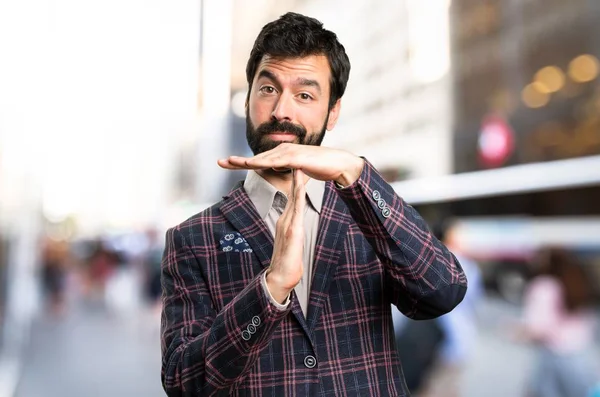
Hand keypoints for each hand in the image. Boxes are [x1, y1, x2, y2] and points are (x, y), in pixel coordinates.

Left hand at [218, 143, 364, 185]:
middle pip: (256, 158)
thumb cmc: (320, 166)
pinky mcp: (296, 157)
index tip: (226, 164)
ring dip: (246, 161)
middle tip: (220, 162)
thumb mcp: (298, 169)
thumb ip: (286, 169)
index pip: (259, 160)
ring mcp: (289, 152)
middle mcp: (283, 150)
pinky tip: (252, 164)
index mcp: (282, 154)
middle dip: (238, 160)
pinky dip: (263, 163)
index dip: (242, 162)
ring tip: (230, 162)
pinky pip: (276, 161)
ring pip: (263, 159)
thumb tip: (278, 170)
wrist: (338, 164)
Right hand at [265, 169, 305, 302]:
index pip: (292, 197)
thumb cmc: (288, 263)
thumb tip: (297, 224)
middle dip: (295, 174)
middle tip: (300, 156)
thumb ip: (293, 231)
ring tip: (301, 163)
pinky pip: (296, 208)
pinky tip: (302, 184)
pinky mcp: (292, 230)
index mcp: (285, 221)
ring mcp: (287, 223)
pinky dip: (298, 194)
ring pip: (293, 196)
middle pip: (291, 192)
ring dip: (296, 179)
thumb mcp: (292, 242)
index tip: (302, 166)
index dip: (297, 181)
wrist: (280, 278)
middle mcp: (285, 219)